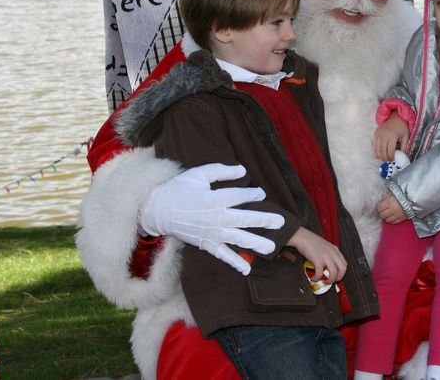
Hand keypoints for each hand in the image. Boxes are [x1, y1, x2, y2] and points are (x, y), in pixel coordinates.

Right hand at [140, 163, 283, 274]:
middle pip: (244, 219)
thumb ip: (221, 171)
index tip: (261, 193)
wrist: (157, 210)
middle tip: (281, 222)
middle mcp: (215, 218)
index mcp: (214, 199)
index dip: (252, 194)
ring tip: (272, 247)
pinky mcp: (206, 244)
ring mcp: (211, 233)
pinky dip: (234, 262)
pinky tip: (247, 269)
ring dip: (256, 243)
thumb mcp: (198, 174)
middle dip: (264, 220)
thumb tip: (243, 171)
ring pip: (238, 239)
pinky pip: (223, 255)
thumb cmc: (179, 189)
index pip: (239, 197)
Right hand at [288, 227, 345, 283]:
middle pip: (342, 269)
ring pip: (333, 273)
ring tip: (324, 282)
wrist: (303, 237)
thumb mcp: (326, 246)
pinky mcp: (318, 260)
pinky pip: (320, 273)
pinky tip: (314, 278)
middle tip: (333, 281)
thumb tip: (329, 265)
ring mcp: (326, 257)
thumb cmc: (311, 241)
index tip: (337, 276)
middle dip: (338, 277)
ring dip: (329, 280)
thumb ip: (330, 254)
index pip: (344, 263)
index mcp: (335, 250)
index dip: (342, 272)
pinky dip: (317, 278)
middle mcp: (332, 253)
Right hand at [373, 115, 409, 160]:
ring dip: (379, 156)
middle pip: (382, 151)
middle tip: (388, 161)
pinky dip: (375, 152)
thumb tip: (401, 156)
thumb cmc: (401, 128)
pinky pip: (373, 146)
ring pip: (376, 149)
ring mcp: (378, 134)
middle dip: (385, 158)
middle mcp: (384, 135)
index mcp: (393, 135)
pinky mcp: (375, 134)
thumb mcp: (406, 136)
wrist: (395, 118)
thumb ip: (404, 146)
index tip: (393, 160)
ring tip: (384, 159)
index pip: (390, 150)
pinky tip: (379, 155)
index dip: (391, 157)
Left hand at [376, 193, 406, 223]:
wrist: (412, 199)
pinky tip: (393, 216)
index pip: (379, 208)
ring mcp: (397, 215)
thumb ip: (386, 200)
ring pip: (387, 220)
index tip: (380, 206)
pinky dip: (392, 220)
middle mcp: (393, 210)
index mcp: (390, 202)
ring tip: (388, 214)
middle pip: (382, 215)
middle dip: (381, 213)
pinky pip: (394, 222)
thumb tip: (380, 203)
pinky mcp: (401, 219)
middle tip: (383, 210)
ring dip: (386, 217)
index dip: (379, 207)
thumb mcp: (393, 194)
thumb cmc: (402, 195)